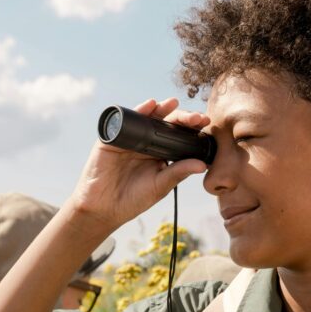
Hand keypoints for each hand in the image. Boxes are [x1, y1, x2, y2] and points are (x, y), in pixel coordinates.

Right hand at [69, 97, 209, 230]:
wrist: (104, 207)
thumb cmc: (134, 199)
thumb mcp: (160, 185)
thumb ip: (179, 172)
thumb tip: (203, 165)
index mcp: (161, 153)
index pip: (179, 136)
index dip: (191, 128)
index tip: (206, 123)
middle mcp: (147, 142)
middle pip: (166, 123)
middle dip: (182, 117)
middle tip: (195, 117)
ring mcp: (131, 138)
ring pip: (148, 117)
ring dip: (161, 108)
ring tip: (173, 103)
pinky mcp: (114, 137)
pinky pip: (126, 120)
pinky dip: (138, 111)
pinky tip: (149, 106)